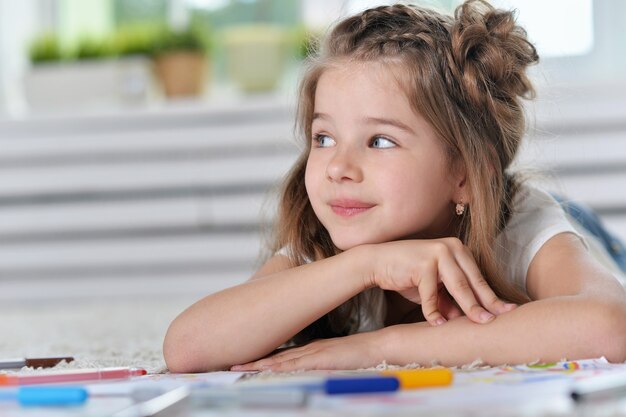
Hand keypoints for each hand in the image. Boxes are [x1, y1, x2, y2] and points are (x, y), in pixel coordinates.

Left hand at [230, 332, 384, 371]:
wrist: (379, 347)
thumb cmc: (361, 354)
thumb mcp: (337, 357)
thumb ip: (324, 361)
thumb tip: (314, 368)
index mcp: (311, 350)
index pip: (281, 355)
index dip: (262, 358)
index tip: (244, 361)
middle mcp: (308, 350)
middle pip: (275, 357)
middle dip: (252, 361)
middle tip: (230, 363)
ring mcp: (313, 353)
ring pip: (279, 361)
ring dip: (258, 365)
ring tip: (238, 367)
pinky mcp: (320, 358)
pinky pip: (294, 364)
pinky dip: (277, 367)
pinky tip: (264, 370)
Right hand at [360, 238, 515, 325]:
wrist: (378, 262)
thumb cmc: (408, 275)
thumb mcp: (435, 289)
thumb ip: (451, 300)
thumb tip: (469, 319)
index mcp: (458, 250)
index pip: (478, 277)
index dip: (491, 297)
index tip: (507, 311)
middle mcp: (451, 247)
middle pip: (473, 281)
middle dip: (486, 303)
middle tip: (497, 321)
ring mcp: (438, 252)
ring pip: (459, 286)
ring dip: (469, 307)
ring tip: (479, 323)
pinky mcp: (423, 263)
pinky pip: (432, 293)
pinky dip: (433, 310)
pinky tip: (436, 323)